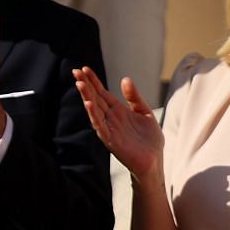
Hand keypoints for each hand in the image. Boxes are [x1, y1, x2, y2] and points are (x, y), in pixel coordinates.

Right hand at [74, 66, 162, 180]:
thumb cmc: (149, 140)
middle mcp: (110, 119)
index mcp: (118, 111)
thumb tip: (124, 79)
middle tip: (75, 71)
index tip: (84, 68)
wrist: (154, 161)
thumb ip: (134, 97)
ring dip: (86, 97)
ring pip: (94, 110)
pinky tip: (88, 104)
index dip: (93, 81)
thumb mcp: (144, 112)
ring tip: (79, 83)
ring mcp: (109, 129)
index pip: (102, 93)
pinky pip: (100, 126)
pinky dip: (93, 115)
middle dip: (85, 85)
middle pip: (95, 98)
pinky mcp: (111, 140)